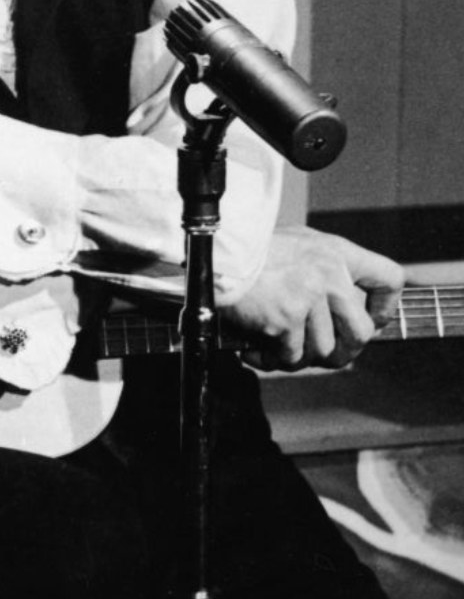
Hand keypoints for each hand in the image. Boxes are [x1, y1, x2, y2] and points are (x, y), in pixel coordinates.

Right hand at [221, 225, 402, 370]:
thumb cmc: (248, 250)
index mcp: (336, 253)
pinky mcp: (285, 318)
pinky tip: (253, 350)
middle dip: (344, 352)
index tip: (371, 320)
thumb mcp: (297, 244)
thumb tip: (338, 304)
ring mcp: (308, 298)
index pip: (388, 279)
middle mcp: (329, 275)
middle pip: (361, 332)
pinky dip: (271, 359)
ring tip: (274, 348)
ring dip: (297, 357)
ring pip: (321, 350)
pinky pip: (289, 356)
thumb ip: (323, 266)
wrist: (215, 253)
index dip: (385, 307)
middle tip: (325, 356)